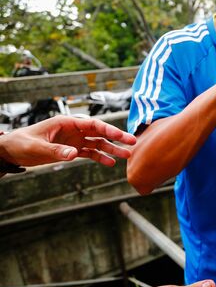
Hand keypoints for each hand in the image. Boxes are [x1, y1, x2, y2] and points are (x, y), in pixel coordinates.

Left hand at [0, 116, 135, 166]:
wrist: (12, 151)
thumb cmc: (22, 144)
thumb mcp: (37, 148)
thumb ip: (57, 151)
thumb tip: (74, 155)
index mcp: (66, 123)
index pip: (92, 124)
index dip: (109, 129)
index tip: (122, 136)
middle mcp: (73, 130)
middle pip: (99, 132)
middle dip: (116, 137)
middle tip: (133, 142)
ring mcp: (74, 140)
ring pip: (97, 143)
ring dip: (111, 149)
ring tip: (126, 156)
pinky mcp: (71, 150)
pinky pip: (90, 153)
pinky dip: (100, 158)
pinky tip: (110, 163)